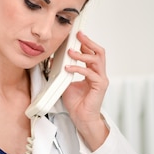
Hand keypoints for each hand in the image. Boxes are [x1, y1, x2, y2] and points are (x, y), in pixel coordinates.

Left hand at [61, 30, 108, 149]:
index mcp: (93, 72)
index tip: (76, 35)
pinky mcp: (100, 86)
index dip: (85, 43)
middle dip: (88, 42)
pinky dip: (78, 68)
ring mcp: (101, 79)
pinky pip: (90, 73)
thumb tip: (52, 61)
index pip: (92, 53)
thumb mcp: (65, 83)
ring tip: (71, 51)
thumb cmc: (76, 103)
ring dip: (82, 54)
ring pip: (96, 60)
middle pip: (98, 52)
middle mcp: (99, 74)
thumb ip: (62, 72)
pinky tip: (68, 67)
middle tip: (78, 35)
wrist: (82, 119)